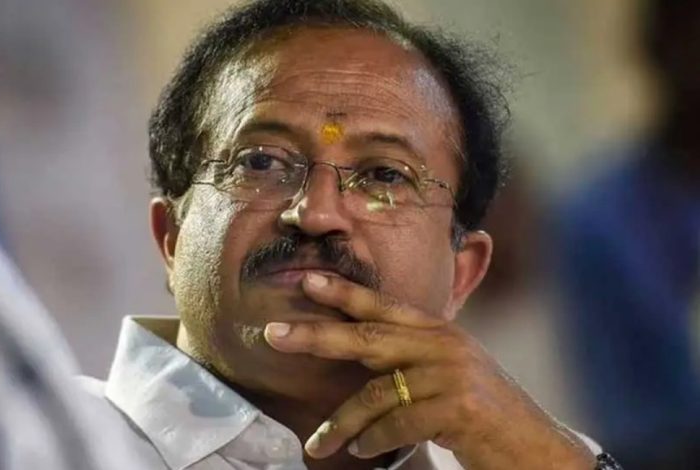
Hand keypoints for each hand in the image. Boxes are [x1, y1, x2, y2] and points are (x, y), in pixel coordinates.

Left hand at [264, 273, 594, 469]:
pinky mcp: (459, 407)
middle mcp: (444, 344)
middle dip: (316, 335)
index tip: (306, 280)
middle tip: (273, 335)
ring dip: (341, 424)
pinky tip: (361, 451)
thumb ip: (409, 357)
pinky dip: (372, 440)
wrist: (534, 448)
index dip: (342, 292)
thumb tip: (354, 349)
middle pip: (368, 336)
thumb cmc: (482, 412)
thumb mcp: (447, 372)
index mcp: (438, 331)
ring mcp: (452, 373)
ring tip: (318, 444)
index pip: (383, 306)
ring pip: (376, 393)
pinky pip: (397, 423)